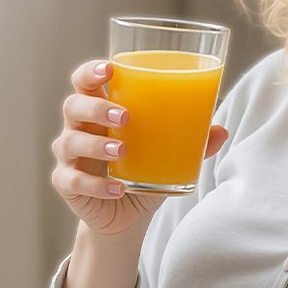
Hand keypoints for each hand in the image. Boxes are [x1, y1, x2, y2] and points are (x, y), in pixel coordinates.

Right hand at [50, 57, 231, 240]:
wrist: (126, 218)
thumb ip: (192, 142)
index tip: (109, 69)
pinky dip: (95, 185)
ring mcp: (70, 157)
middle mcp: (79, 128)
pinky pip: (72, 181)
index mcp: (100, 111)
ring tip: (122, 151)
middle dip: (96, 107)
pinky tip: (117, 188)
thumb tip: (221, 131)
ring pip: (68, 141)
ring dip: (96, 144)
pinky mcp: (66, 184)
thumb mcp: (168, 155)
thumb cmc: (143, 172)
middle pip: (73, 105)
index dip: (90, 72)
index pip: (85, 82)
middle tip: (125, 116)